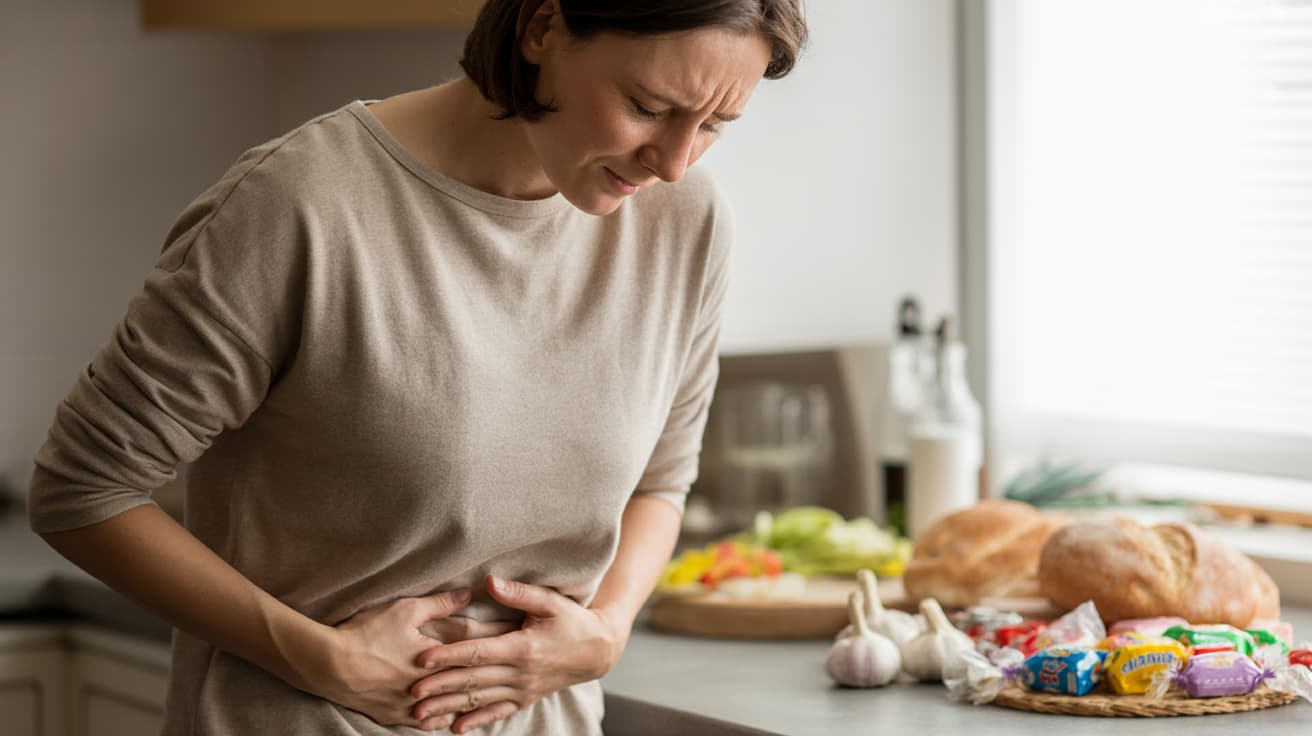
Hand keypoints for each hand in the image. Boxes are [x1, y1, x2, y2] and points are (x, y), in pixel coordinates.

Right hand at [306, 589, 515, 729]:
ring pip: (457, 704)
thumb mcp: (404, 610)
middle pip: (475, 674)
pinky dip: (447, 718)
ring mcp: (417, 702)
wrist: (329, 665)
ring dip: (478, 697)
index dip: (502, 635)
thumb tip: (470, 594)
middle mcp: (434, 680)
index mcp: (438, 651)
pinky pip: (431, 722)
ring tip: (500, 692)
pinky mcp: (400, 716)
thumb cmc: (366, 633)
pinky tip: (459, 719)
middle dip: (500, 665)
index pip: (480, 642)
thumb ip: (440, 604)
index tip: (524, 629)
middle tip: (524, 660)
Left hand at [408, 575, 628, 733]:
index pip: (479, 652)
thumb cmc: (573, 620)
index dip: (450, 655)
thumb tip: (489, 580)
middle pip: (473, 680)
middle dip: (440, 686)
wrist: (597, 651)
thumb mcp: (550, 601)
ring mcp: (523, 689)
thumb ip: (518, 592)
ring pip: (480, 700)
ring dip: (449, 707)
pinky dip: (476, 721)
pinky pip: (497, 712)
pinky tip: (455, 728)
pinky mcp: (526, 698)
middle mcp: (521, 673)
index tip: (423, 659)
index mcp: (523, 647)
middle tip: (411, 691)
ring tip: (421, 714)